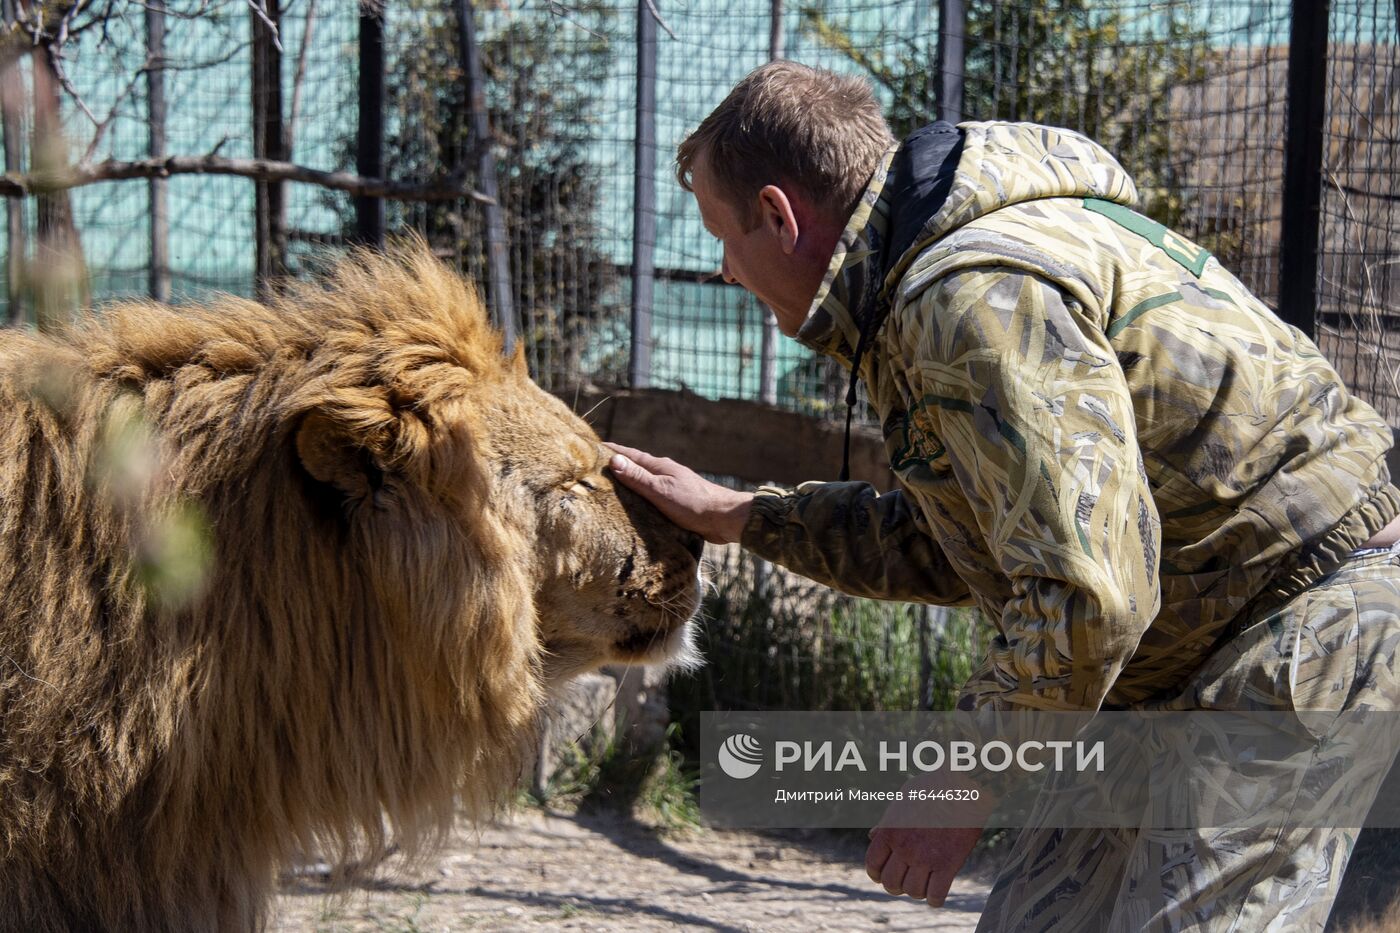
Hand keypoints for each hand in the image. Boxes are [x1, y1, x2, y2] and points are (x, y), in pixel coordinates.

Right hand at [605, 443, 752, 543]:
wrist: (724, 519)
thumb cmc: (693, 503)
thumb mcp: (661, 490)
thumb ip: (638, 477)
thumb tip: (614, 460)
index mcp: (660, 467)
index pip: (630, 455)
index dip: (612, 451)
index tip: (593, 447)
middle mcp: (665, 474)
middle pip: (636, 467)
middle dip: (617, 466)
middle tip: (595, 469)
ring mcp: (672, 487)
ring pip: (645, 482)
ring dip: (629, 483)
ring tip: (610, 488)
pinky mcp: (677, 502)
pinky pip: (652, 496)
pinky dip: (640, 498)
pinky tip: (635, 507)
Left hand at [865, 772, 991, 906]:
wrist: (963, 785)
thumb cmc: (932, 787)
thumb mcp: (901, 800)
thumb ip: (886, 822)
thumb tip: (872, 837)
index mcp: (889, 831)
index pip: (873, 865)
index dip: (876, 874)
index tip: (883, 875)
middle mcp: (903, 847)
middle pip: (890, 883)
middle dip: (896, 885)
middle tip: (905, 880)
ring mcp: (925, 858)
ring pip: (912, 892)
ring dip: (917, 891)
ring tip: (924, 883)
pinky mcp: (948, 864)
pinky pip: (936, 895)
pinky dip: (935, 899)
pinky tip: (937, 893)